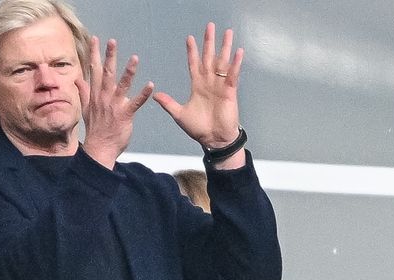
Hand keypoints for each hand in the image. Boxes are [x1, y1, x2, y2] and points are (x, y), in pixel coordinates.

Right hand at [78, 35, 154, 169]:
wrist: (99, 148)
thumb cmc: (95, 129)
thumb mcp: (86, 109)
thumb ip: (84, 92)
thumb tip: (77, 80)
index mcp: (96, 95)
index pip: (94, 70)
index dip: (94, 54)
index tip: (95, 39)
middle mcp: (104, 98)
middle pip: (106, 73)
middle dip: (109, 56)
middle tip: (112, 41)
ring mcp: (114, 106)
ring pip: (121, 85)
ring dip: (128, 72)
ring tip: (135, 58)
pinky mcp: (125, 115)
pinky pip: (135, 103)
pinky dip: (143, 94)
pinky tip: (150, 85)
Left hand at [153, 23, 243, 167]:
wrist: (214, 140)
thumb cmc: (199, 128)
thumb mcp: (180, 115)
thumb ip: (169, 103)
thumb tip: (156, 95)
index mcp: (198, 86)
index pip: (194, 64)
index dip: (192, 51)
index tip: (190, 38)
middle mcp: (209, 82)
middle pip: (209, 57)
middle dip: (209, 42)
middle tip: (210, 26)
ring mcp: (221, 86)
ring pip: (223, 62)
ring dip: (225, 47)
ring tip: (228, 32)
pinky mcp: (230, 92)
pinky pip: (233, 75)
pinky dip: (236, 64)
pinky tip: (238, 52)